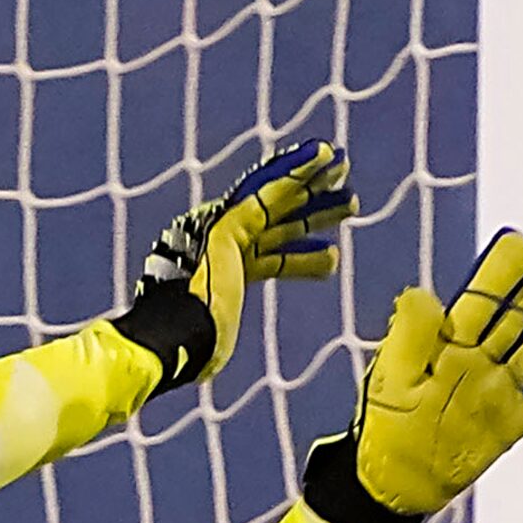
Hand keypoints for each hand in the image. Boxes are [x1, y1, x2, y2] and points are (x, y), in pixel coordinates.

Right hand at [112, 140, 354, 395]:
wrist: (173, 335)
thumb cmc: (189, 347)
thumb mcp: (213, 340)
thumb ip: (215, 340)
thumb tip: (204, 367)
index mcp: (230, 275)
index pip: (274, 256)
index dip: (305, 251)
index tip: (331, 253)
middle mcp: (230, 248)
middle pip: (284, 223)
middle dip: (316, 208)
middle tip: (349, 195)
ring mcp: (228, 233)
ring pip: (283, 202)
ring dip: (315, 183)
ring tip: (345, 167)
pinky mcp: (229, 223)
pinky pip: (270, 191)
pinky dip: (297, 171)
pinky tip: (322, 155)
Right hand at [306, 230, 522, 522]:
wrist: (396, 490)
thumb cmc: (387, 427)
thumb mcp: (384, 377)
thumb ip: (407, 333)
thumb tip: (427, 294)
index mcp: (449, 355)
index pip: (482, 299)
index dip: (505, 269)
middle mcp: (483, 373)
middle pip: (517, 319)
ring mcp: (503, 401)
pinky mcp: (514, 427)